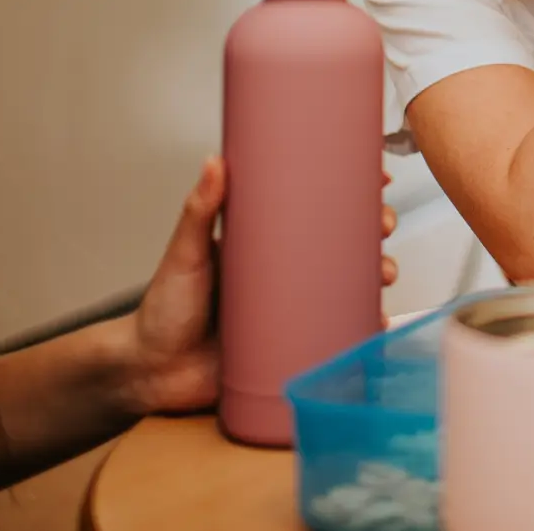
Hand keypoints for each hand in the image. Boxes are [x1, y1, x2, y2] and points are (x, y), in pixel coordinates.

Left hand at [122, 159, 399, 416]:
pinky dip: (361, 330)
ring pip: (348, 287)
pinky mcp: (294, 347)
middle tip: (382, 226)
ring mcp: (294, 309)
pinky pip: (337, 336)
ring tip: (383, 276)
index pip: (316, 208)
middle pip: (343, 245)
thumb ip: (200, 211)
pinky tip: (376, 325)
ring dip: (376, 277)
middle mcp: (287, 273)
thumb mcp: (185, 255)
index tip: (377, 176)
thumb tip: (215, 161)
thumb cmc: (163, 309)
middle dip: (374, 232)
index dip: (351, 192)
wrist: (151, 373)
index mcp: (266, 244)